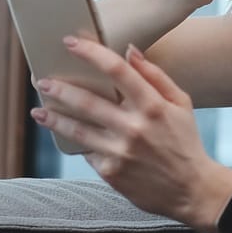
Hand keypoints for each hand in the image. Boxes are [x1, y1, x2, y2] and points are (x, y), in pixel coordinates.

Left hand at [31, 36, 226, 226]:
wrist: (192, 190)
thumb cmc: (185, 142)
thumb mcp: (181, 104)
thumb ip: (155, 75)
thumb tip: (130, 50)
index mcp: (153, 105)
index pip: (116, 70)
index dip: (90, 53)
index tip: (70, 42)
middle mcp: (134, 127)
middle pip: (87, 101)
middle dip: (60, 89)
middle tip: (42, 81)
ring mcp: (120, 151)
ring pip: (78, 130)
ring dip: (54, 118)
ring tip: (39, 111)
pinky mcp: (112, 172)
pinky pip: (88, 153)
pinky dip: (79, 144)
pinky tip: (69, 137)